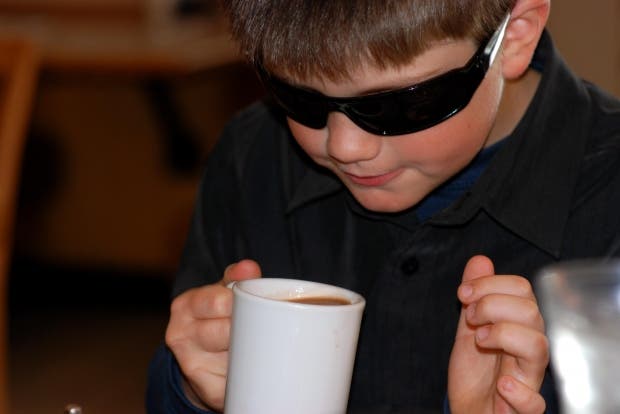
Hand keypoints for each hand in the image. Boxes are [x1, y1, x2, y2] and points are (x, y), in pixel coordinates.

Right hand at [165, 259, 261, 411]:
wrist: (201, 360)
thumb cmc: (217, 318)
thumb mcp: (222, 293)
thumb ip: (236, 279)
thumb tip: (248, 267)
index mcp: (185, 305)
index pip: (220, 302)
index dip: (244, 305)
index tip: (260, 307)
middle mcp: (180, 334)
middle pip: (227, 330)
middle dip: (250, 329)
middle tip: (264, 327)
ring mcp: (190, 364)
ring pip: (234, 355)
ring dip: (252, 350)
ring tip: (258, 344)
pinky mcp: (206, 388)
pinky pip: (238, 379)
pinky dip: (251, 372)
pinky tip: (252, 365)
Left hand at [447, 256, 548, 413]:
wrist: (471, 410)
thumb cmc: (475, 374)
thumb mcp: (469, 329)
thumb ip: (475, 297)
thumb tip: (480, 260)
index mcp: (518, 326)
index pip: (522, 290)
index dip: (490, 284)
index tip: (463, 294)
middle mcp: (528, 350)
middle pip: (531, 312)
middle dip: (493, 305)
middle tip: (471, 319)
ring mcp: (528, 378)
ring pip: (538, 346)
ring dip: (503, 335)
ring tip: (480, 340)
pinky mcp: (522, 409)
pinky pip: (535, 402)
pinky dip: (519, 392)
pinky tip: (501, 384)